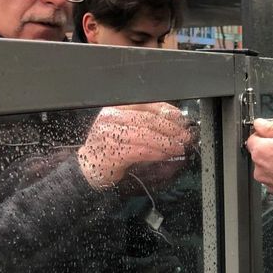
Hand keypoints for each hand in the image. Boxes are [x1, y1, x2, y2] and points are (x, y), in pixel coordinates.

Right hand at [78, 103, 193, 188]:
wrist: (88, 168)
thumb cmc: (110, 149)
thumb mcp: (128, 131)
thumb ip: (147, 126)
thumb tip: (176, 128)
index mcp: (116, 108)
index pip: (146, 104)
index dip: (167, 111)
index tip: (181, 120)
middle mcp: (110, 118)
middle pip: (147, 119)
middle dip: (171, 128)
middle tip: (185, 136)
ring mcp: (108, 135)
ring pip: (145, 134)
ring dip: (166, 142)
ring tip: (178, 147)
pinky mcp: (111, 153)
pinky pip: (139, 150)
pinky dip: (156, 153)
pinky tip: (165, 155)